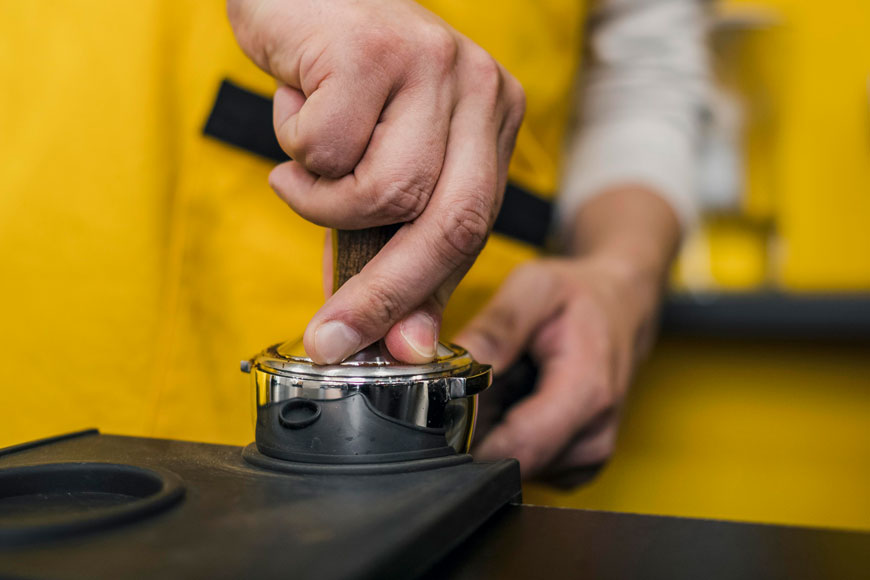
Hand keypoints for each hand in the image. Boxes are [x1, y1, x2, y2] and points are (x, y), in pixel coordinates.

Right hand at [228, 0, 524, 363]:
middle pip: (451, 221)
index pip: (473, 229)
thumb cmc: (340, 81)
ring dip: (324, 200)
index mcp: (493, 118)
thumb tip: (397, 336)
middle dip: (387, 292)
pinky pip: (328, 149)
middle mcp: (478, 88)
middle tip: (331, 335)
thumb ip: (394, 237)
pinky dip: (295, 152)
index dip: (430, 297)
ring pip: (388, 190)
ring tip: (301, 169)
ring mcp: (433, 63)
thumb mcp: (382, 157)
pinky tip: (295, 111)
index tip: (397, 351)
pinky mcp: (374, 49)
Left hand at [455, 187, 679, 481]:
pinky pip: (524, 464)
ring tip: (506, 385)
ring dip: (493, 431)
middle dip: (478, 429)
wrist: (620, 308)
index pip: (515, 447)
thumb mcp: (534, 287)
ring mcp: (587, 459)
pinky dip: (510, 436)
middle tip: (478, 383)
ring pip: (511, 465)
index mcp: (588, 394)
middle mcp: (593, 439)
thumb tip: (448, 367)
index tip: (444, 406)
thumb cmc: (578, 296)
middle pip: (508, 460)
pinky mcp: (576, 468)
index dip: (468, 435)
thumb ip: (495, 328)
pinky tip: (518, 401)